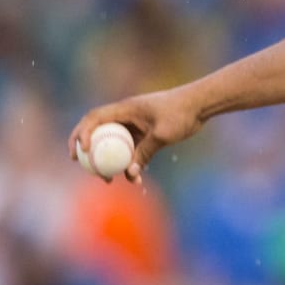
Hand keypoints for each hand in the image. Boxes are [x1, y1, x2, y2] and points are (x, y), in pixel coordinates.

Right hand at [67, 88, 203, 182]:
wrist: (200, 105)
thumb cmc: (182, 113)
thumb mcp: (163, 134)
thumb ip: (146, 151)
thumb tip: (131, 173)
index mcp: (126, 109)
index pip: (95, 118)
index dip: (83, 133)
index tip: (84, 151)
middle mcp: (126, 115)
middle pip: (99, 131)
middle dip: (87, 149)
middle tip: (83, 166)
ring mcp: (134, 125)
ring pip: (114, 144)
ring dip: (110, 161)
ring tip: (109, 180)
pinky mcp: (144, 133)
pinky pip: (131, 149)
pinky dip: (130, 162)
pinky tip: (136, 178)